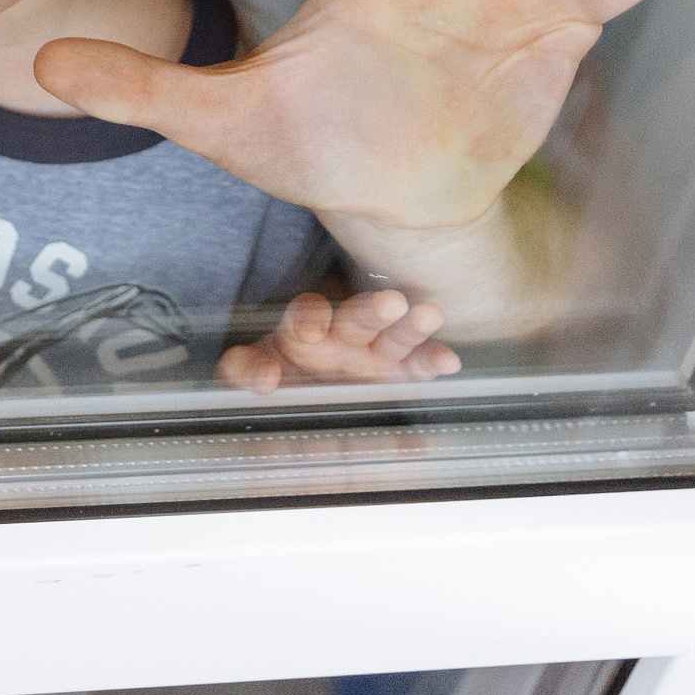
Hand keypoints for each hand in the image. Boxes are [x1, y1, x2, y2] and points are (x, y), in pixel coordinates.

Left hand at [217, 291, 459, 394]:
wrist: (300, 390)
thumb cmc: (276, 368)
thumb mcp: (249, 369)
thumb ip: (244, 368)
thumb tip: (264, 378)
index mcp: (304, 328)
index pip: (308, 312)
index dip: (310, 317)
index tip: (312, 332)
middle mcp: (342, 334)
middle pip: (357, 316)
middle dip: (372, 310)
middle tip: (392, 303)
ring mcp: (373, 351)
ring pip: (393, 334)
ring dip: (410, 327)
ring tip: (430, 314)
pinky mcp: (397, 371)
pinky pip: (416, 363)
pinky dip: (431, 359)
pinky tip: (449, 361)